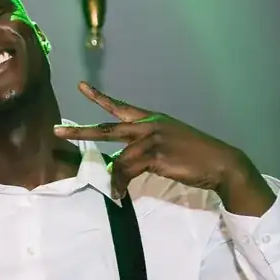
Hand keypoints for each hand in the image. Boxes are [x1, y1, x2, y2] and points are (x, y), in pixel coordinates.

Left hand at [53, 82, 273, 212]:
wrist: (221, 163)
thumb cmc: (196, 156)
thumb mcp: (168, 146)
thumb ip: (144, 150)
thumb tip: (121, 164)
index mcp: (152, 120)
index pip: (120, 107)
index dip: (99, 97)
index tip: (82, 87)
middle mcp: (149, 125)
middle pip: (108, 129)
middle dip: (81, 131)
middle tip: (58, 131)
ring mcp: (152, 139)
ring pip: (119, 157)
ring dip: (113, 176)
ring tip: (113, 190)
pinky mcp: (156, 154)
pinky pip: (129, 169)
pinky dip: (121, 182)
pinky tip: (119, 193)